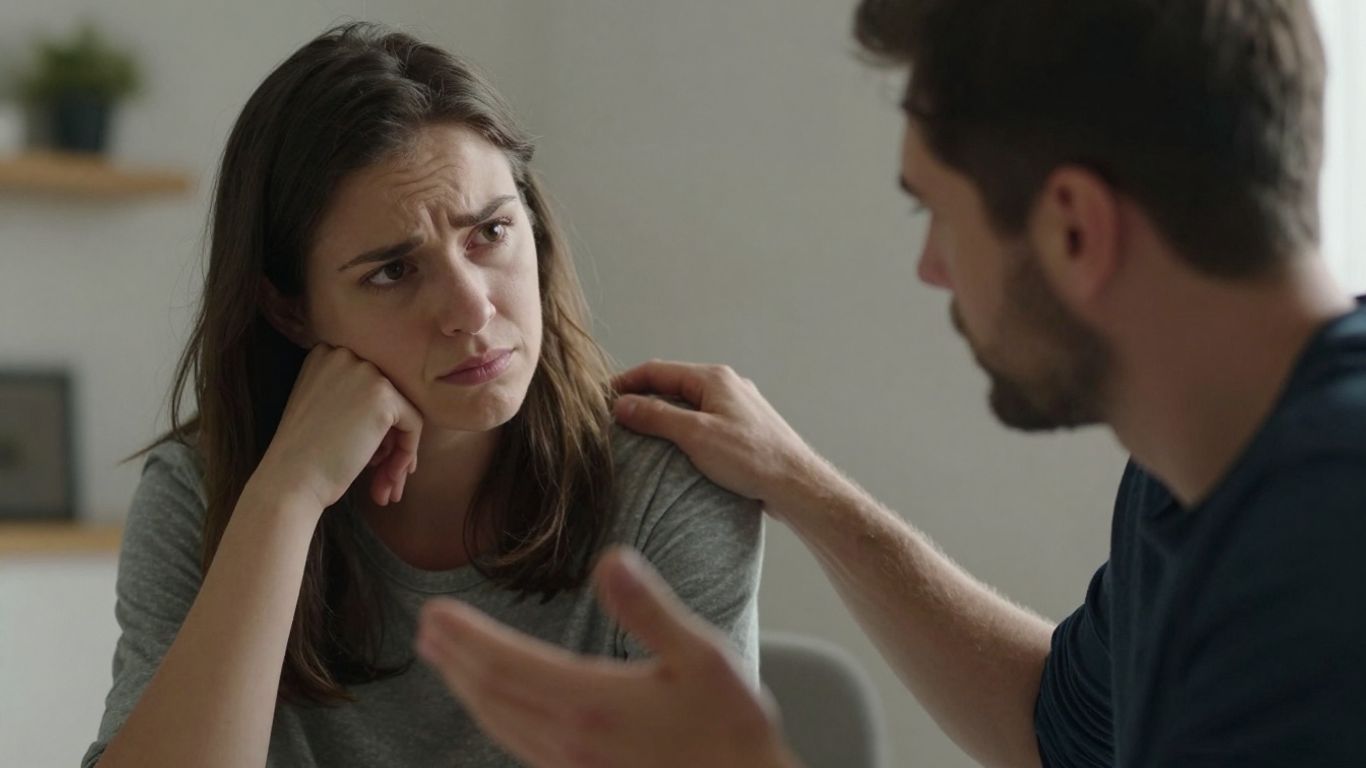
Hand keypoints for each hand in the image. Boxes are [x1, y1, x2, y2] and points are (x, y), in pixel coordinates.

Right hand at [255, 344, 422, 513]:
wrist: (290, 480)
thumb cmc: (304, 456)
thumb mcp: (324, 410)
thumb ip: (355, 400)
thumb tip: (398, 414)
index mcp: (326, 355)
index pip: (370, 386)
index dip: (374, 424)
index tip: (369, 455)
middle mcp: (345, 355)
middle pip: (388, 397)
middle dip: (388, 440)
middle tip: (381, 473)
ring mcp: (365, 373)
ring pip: (403, 412)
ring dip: (397, 451)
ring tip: (386, 484)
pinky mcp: (383, 397)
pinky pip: (413, 424)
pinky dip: (406, 453)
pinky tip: (389, 479)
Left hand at [415, 547, 799, 767]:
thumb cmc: (730, 730)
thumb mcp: (703, 657)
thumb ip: (649, 609)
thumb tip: (610, 558)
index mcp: (591, 701)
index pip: (506, 663)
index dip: (466, 636)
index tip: (434, 612)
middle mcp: (569, 738)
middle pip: (492, 693)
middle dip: (455, 658)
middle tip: (427, 630)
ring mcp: (571, 765)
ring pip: (500, 723)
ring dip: (467, 688)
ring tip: (446, 661)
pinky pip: (520, 746)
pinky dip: (495, 718)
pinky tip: (495, 707)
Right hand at [612, 360, 826, 518]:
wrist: (796, 484)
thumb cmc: (751, 458)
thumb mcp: (695, 435)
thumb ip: (656, 417)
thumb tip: (621, 405)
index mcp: (714, 378)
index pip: (657, 370)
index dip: (627, 382)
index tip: (602, 398)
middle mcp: (727, 385)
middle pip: (673, 384)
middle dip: (643, 396)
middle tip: (616, 416)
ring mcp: (737, 407)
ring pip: (689, 403)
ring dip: (663, 413)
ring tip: (639, 433)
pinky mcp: (743, 429)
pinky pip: (704, 420)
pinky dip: (683, 428)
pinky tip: (675, 449)